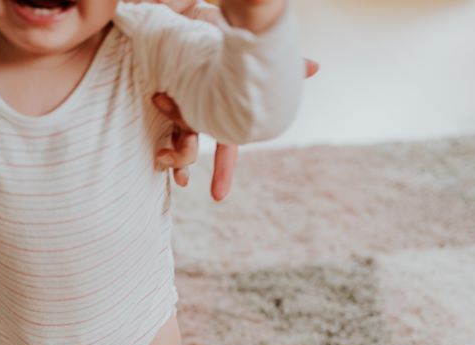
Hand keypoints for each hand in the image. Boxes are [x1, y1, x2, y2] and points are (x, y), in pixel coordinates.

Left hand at [142, 1, 317, 201]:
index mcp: (222, 112)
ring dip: (173, 153)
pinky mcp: (164, 96)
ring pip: (175, 139)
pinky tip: (158, 152)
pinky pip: (159, 124)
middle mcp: (200, 113)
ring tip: (163, 155)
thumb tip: (316, 67)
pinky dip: (161, 140)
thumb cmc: (224, 35)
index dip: (222, 172)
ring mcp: (180, 106)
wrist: (196, 15)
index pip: (225, 147)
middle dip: (184, 164)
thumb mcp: (253, 56)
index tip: (218, 196)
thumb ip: (280, 66)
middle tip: (183, 179)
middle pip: (191, 147)